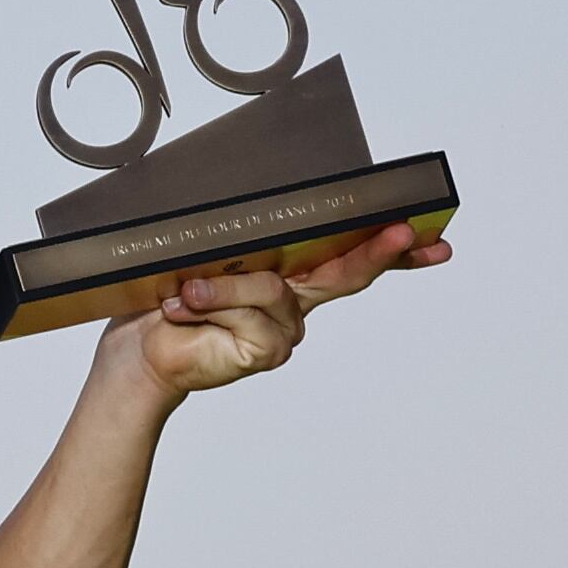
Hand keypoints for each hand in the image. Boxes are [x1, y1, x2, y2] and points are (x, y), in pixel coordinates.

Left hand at [126, 220, 447, 397]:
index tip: (427, 230)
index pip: (344, 256)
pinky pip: (252, 313)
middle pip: (346, 273)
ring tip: (187, 292)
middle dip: (378, 250)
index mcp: (285, 273)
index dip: (389, 247)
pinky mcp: (268, 350)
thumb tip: (254, 217)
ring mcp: (285, 328)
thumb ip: (235, 241)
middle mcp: (293, 302)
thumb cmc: (167, 299)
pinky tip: (189, 308)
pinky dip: (216, 304)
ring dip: (225, 286)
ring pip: (271, 288)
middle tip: (406, 230)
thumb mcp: (201, 256)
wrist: (140, 349)